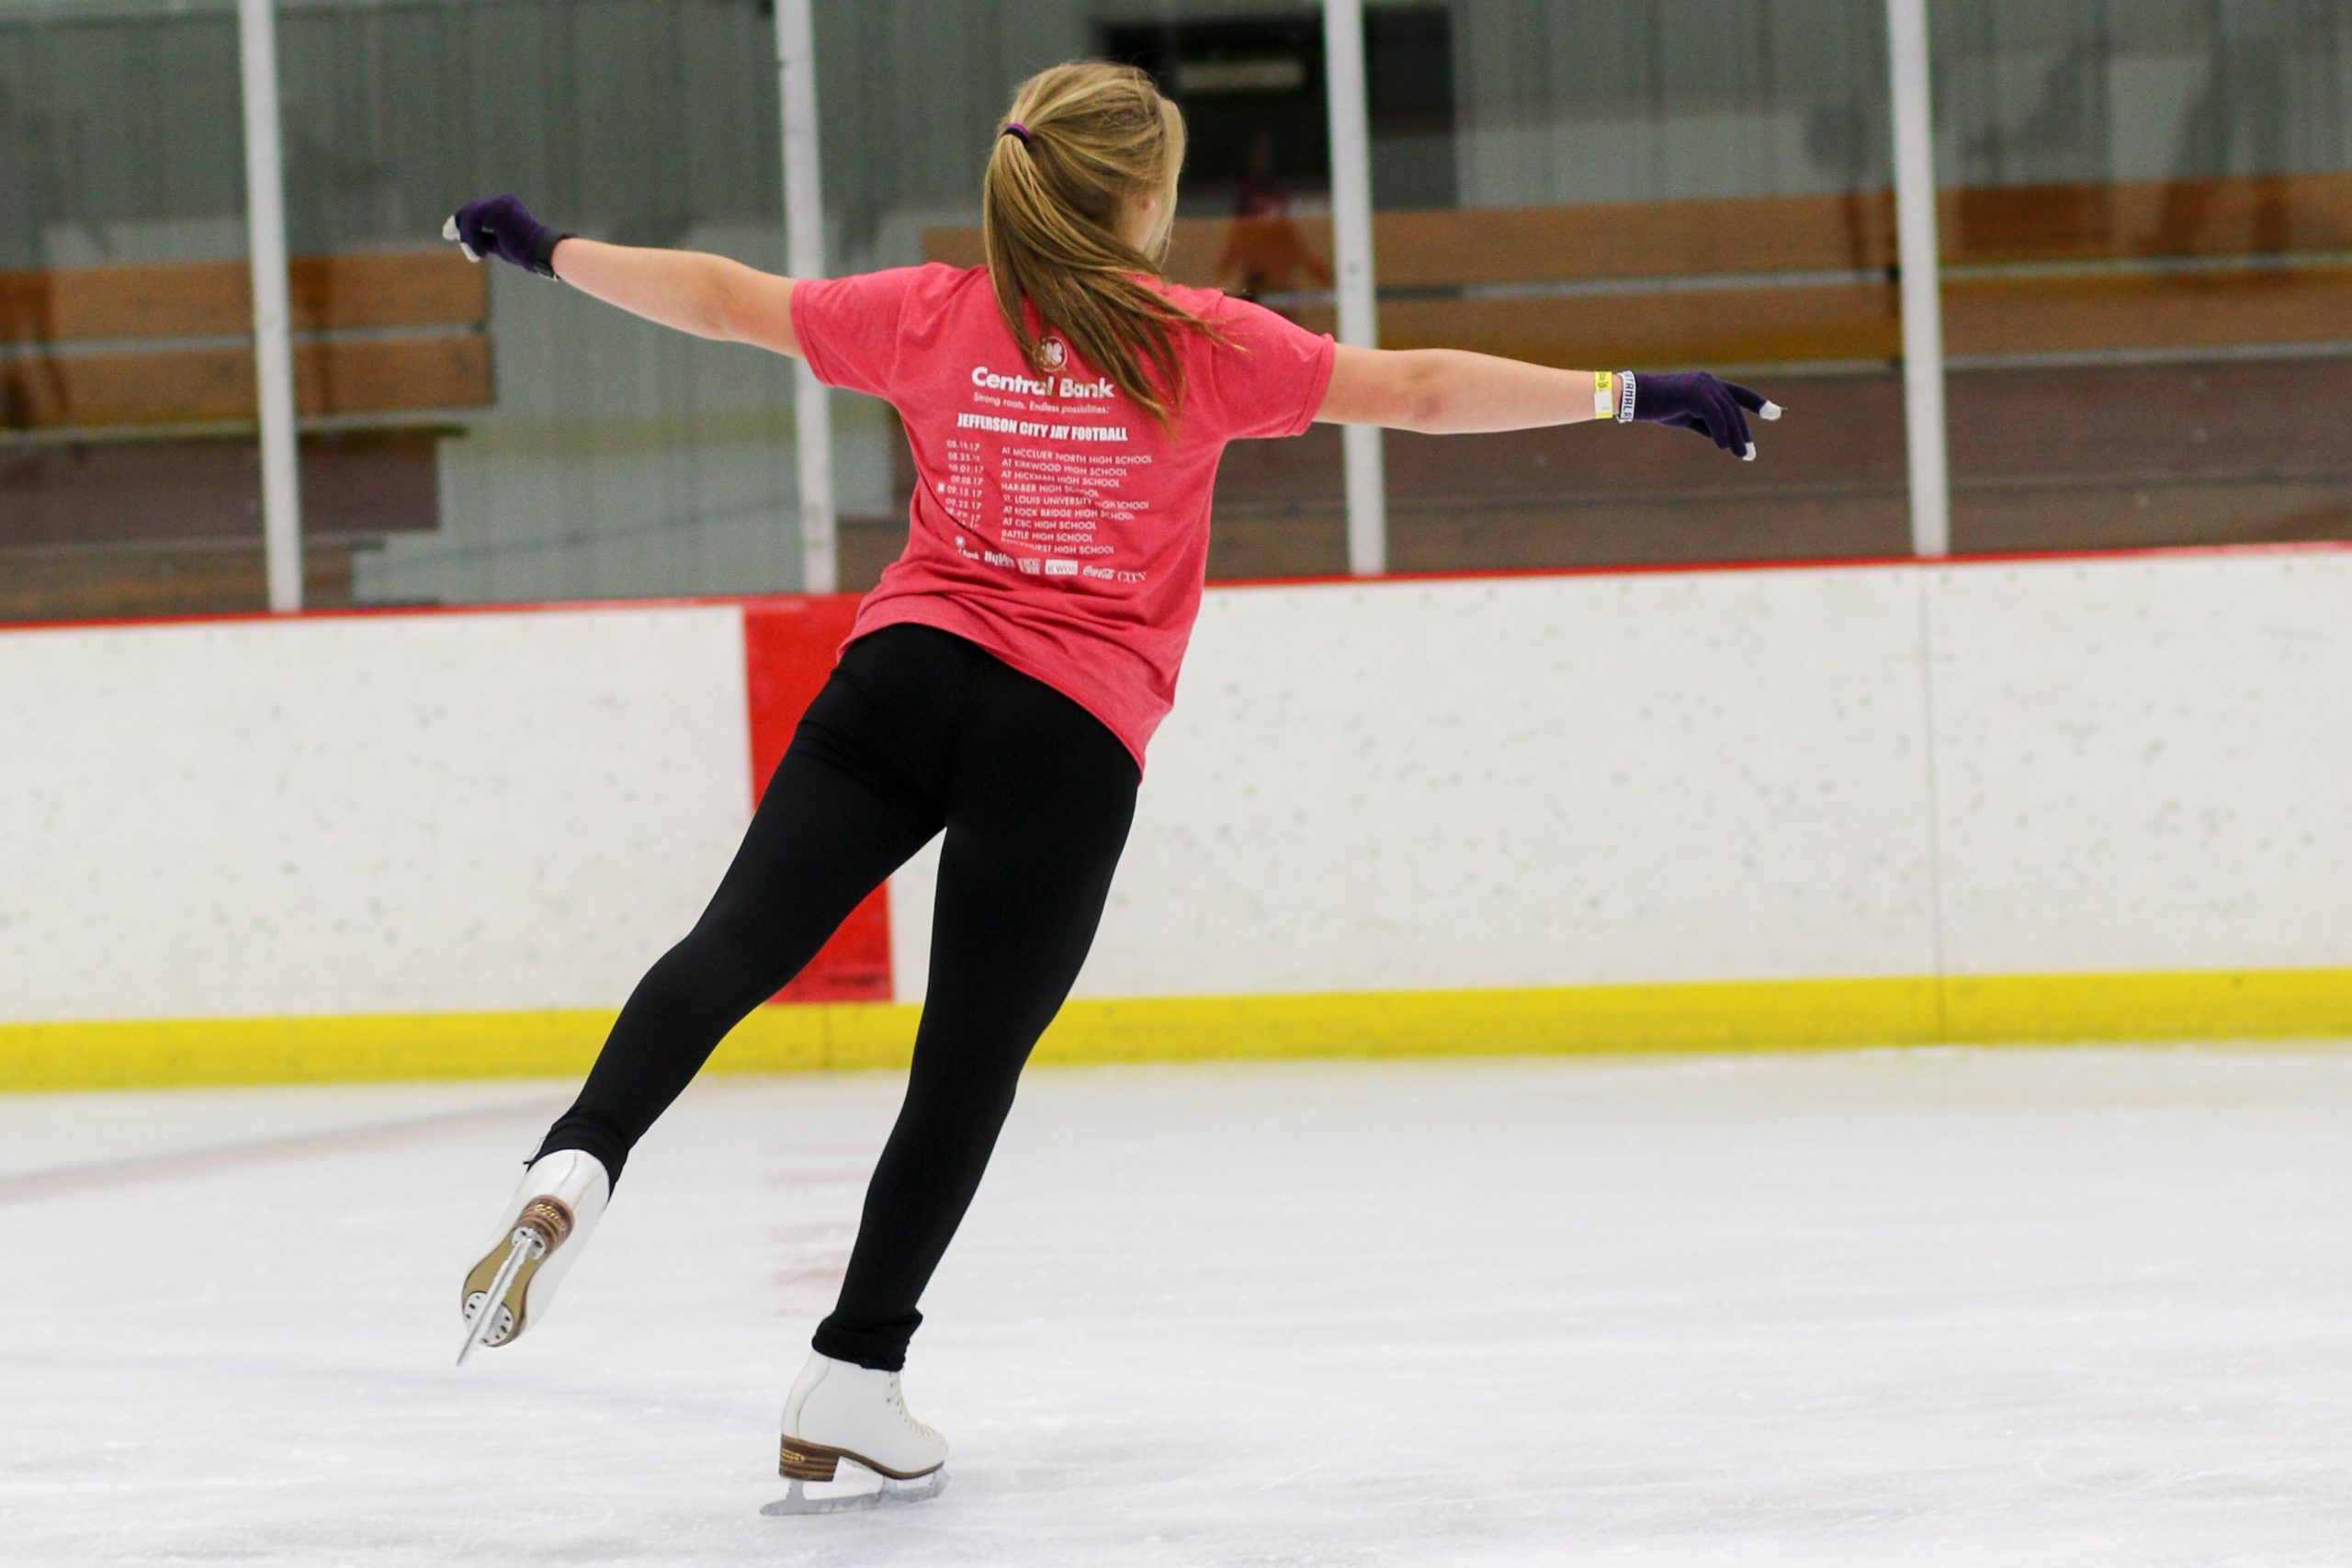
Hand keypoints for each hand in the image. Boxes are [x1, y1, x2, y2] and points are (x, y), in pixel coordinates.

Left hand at [443, 194, 566, 278]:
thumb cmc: (525, 252)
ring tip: (476, 255)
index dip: (463, 220)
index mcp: (506, 205)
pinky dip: (473, 238)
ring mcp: (499, 203)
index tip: (451, 232)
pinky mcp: (496, 210)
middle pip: (471, 209)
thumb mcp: (499, 243)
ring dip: (468, 237)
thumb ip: (484, 236)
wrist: (541, 252)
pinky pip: (473, 221)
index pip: (478, 210)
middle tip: (447, 234)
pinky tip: (482, 253)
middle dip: (458, 223)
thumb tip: (466, 238)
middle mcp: (502, 200)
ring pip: (470, 215)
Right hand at [1628, 372, 1780, 460]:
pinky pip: (1715, 415)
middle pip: (1735, 409)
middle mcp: (1710, 382)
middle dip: (1743, 432)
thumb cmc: (1658, 407)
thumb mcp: (1687, 418)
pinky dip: (1722, 432)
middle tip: (1749, 454)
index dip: (1759, 403)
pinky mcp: (1695, 394)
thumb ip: (1706, 425)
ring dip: (1736, 436)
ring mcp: (1703, 386)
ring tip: (1742, 455)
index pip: (1739, 395)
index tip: (1777, 413)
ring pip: (1728, 413)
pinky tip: (1723, 446)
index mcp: (1709, 385)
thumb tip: (1724, 439)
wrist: (1635, 398)